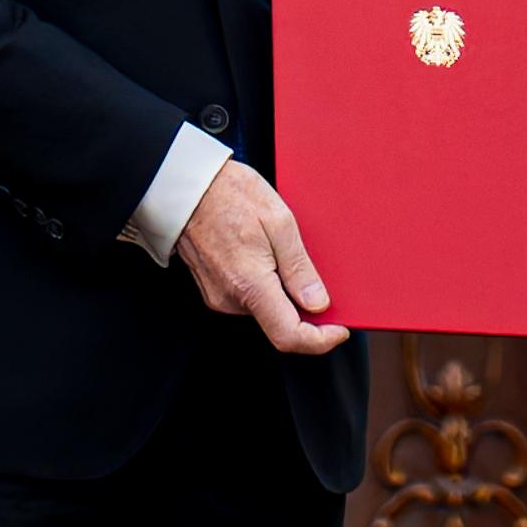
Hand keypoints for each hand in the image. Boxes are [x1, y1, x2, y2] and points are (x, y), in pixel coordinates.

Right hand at [174, 160, 348, 354]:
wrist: (186, 186)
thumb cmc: (230, 194)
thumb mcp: (279, 221)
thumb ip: (299, 268)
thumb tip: (317, 303)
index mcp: (249, 284)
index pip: (288, 335)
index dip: (320, 340)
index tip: (340, 329)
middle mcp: (230, 298)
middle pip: (279, 323)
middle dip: (305, 310)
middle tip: (321, 280)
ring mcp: (219, 296)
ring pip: (265, 309)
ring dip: (285, 293)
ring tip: (286, 255)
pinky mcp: (214, 290)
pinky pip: (249, 298)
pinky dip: (267, 286)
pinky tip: (268, 256)